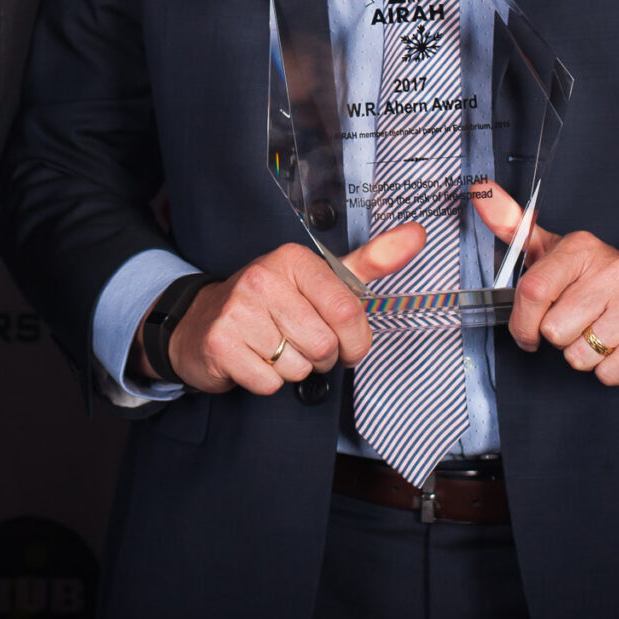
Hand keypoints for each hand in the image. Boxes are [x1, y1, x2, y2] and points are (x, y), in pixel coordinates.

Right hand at [153, 223, 427, 395]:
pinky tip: (252, 359)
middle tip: (298, 343)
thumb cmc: (271, 303)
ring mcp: (238, 309)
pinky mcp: (220, 342)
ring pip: (298, 368)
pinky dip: (265, 381)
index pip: (347, 313)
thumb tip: (417, 235)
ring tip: (272, 348)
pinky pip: (268, 383)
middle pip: (324, 346)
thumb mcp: (322, 278)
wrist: (201, 322)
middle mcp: (263, 277)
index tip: (345, 343)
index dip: (354, 342)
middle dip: (320, 357)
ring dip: (291, 369)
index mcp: (293, 259)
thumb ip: (371, 260)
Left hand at [471, 180, 618, 387]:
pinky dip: (607, 370)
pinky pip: (607, 373)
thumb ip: (514, 226)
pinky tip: (617, 348)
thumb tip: (480, 191)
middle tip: (576, 324)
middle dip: (558, 338)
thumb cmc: (595, 283)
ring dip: (582, 355)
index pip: (533, 291)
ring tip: (597, 334)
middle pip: (553, 330)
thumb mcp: (554, 252)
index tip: (526, 331)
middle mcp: (613, 270)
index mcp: (582, 248)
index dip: (522, 322)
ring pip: (579, 356)